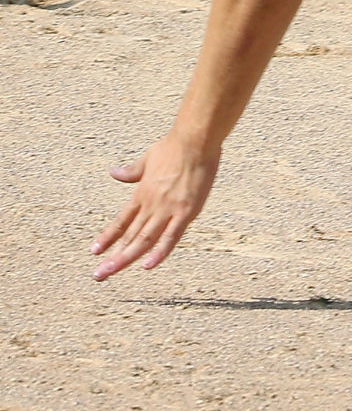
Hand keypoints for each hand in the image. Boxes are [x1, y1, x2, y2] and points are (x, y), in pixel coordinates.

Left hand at [91, 132, 220, 280]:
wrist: (194, 139)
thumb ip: (132, 170)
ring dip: (126, 258)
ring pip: (144, 240)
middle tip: (97, 275)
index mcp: (142, 193)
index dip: (107, 237)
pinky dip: (159, 252)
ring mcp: (168, 209)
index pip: (121, 221)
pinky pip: (171, 236)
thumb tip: (113, 173)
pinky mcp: (186, 211)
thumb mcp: (148, 157)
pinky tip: (148, 265)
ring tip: (111, 272)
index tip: (94, 252)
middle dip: (112, 257)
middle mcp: (151, 204)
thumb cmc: (174, 145)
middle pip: (129, 236)